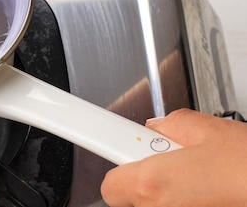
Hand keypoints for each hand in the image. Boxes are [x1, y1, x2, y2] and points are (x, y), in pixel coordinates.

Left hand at [100, 108, 246, 206]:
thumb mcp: (209, 130)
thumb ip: (172, 124)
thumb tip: (158, 126)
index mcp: (153, 184)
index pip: (110, 185)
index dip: (119, 166)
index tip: (119, 153)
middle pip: (135, 198)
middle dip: (150, 177)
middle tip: (175, 164)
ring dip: (172, 194)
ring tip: (204, 180)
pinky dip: (191, 201)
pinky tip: (213, 192)